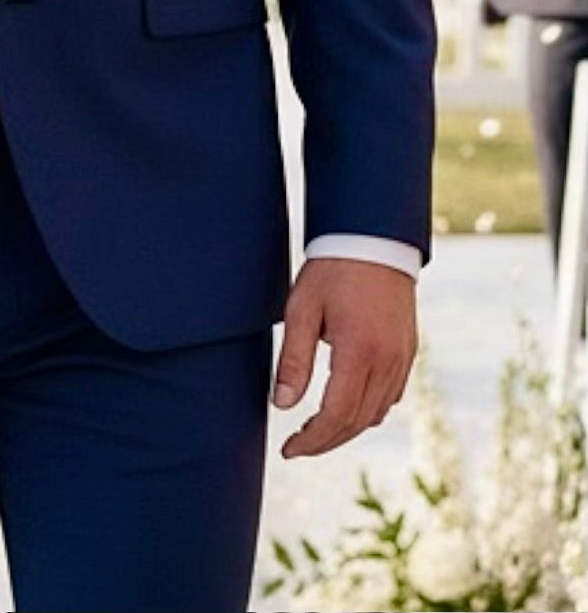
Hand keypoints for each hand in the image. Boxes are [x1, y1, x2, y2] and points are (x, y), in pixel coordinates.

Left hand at [273, 257, 417, 458]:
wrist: (374, 241)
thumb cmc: (331, 271)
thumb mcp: (302, 309)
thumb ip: (293, 359)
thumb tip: (282, 404)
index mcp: (359, 352)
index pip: (336, 415)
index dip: (311, 439)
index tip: (288, 449)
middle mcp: (387, 362)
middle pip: (357, 422)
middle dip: (326, 441)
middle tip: (297, 447)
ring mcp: (402, 359)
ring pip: (376, 414)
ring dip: (346, 429)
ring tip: (315, 430)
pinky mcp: (408, 353)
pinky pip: (390, 397)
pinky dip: (367, 410)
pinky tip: (345, 406)